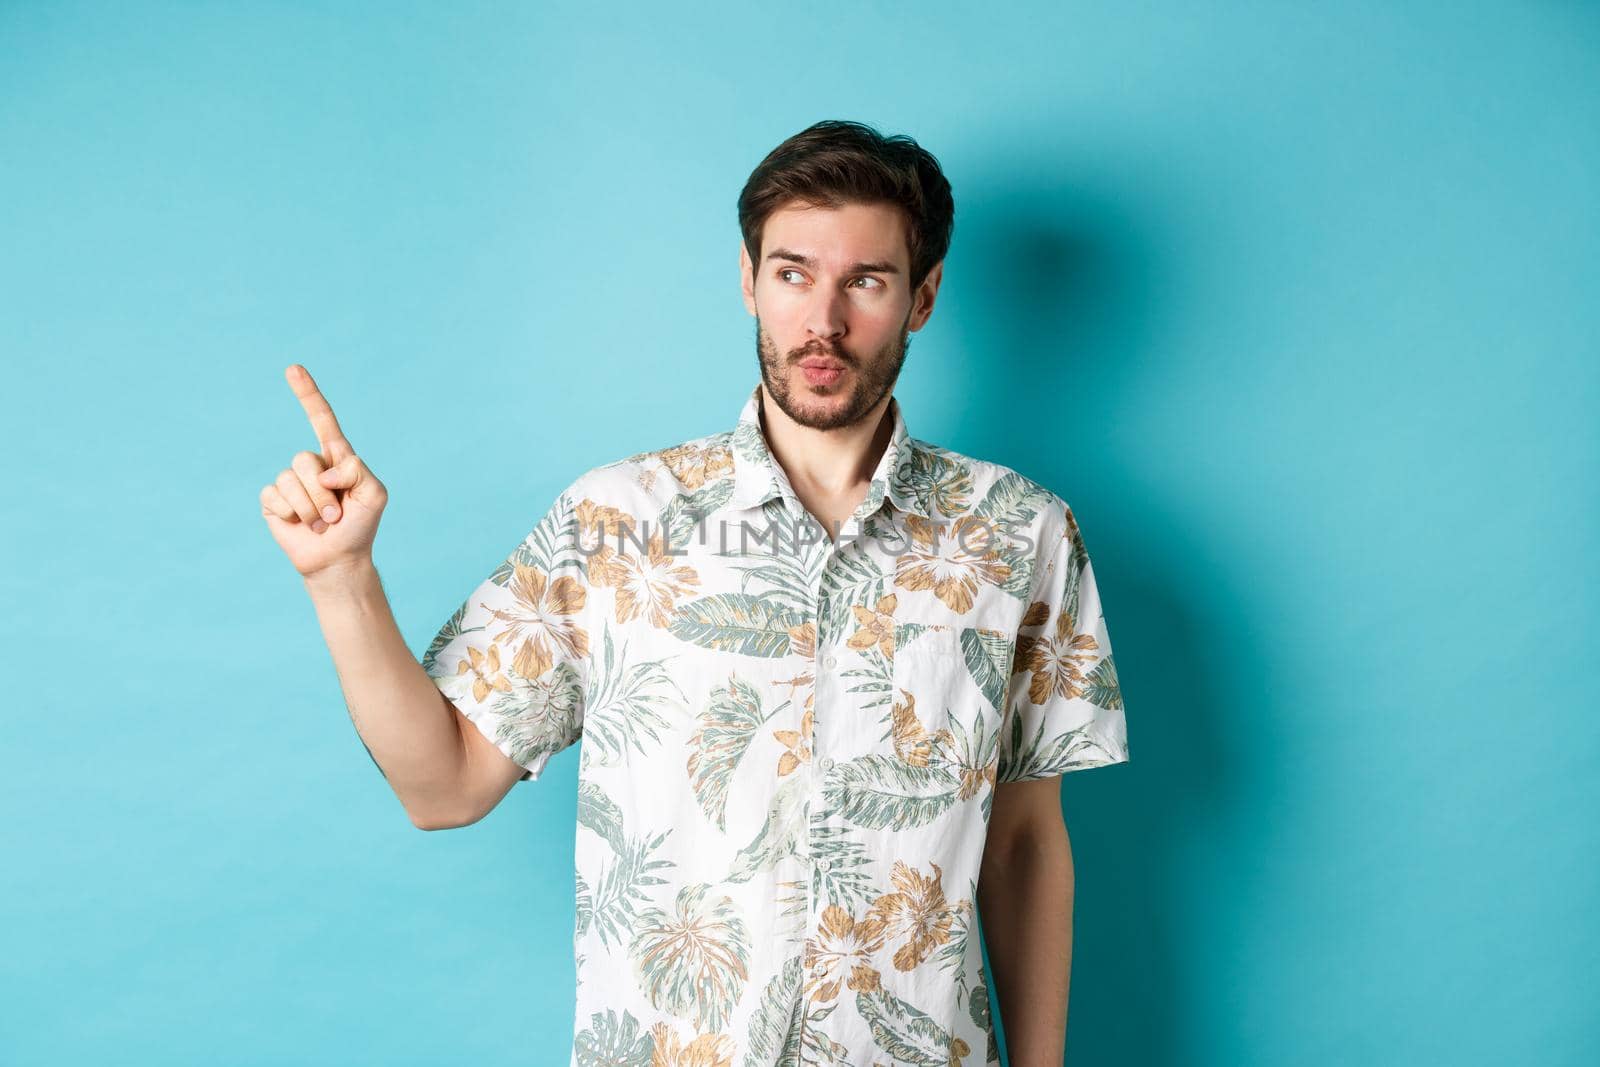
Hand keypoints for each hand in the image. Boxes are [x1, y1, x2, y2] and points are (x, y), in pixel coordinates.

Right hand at [259, 364, 388, 580]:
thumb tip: (324, 468)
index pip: (321, 420)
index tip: (293, 368)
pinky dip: (291, 515)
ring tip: (323, 523)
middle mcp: (311, 466)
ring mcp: (290, 482)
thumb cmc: (360, 526)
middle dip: (322, 494)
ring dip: (310, 509)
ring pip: (289, 481)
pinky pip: (274, 496)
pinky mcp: (273, 501)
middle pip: (304, 460)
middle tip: (337, 515)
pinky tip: (300, 525)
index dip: (307, 394)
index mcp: (337, 457)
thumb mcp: (375, 494)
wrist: (339, 559)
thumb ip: (358, 470)